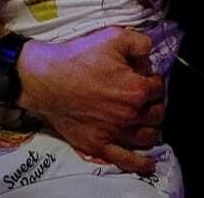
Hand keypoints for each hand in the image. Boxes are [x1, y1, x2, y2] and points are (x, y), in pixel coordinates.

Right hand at [18, 26, 164, 174]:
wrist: (45, 79)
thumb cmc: (78, 58)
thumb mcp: (114, 37)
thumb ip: (140, 43)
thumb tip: (148, 56)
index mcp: (136, 89)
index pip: (158, 87)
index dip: (151, 79)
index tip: (142, 76)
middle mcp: (129, 114)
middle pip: (156, 113)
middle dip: (153, 103)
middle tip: (143, 96)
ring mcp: (115, 132)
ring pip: (147, 136)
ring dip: (151, 127)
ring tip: (146, 121)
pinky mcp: (98, 145)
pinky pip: (125, 159)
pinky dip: (140, 164)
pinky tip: (149, 166)